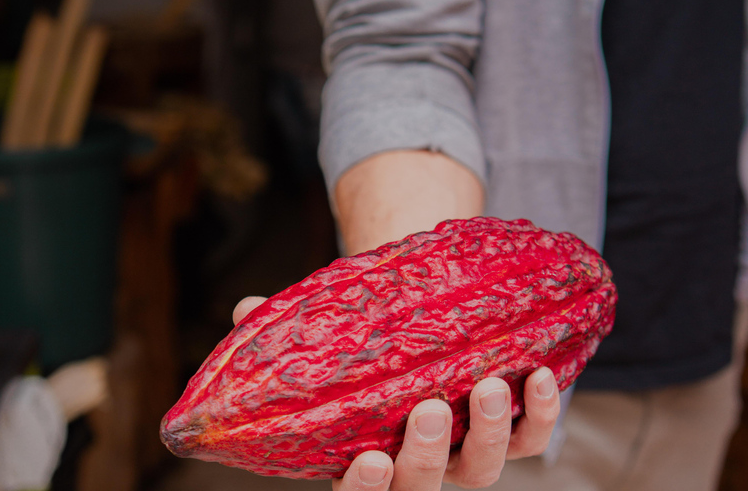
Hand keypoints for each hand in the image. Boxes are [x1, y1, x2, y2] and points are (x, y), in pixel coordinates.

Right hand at [232, 297, 560, 489]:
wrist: (420, 327)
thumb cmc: (364, 343)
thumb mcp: (326, 339)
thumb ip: (288, 331)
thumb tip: (243, 309)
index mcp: (368, 455)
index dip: (366, 489)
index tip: (369, 460)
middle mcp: (419, 464)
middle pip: (425, 486)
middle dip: (427, 455)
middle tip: (429, 407)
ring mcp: (465, 451)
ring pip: (481, 469)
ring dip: (489, 432)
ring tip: (492, 383)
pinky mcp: (510, 430)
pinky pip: (530, 438)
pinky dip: (540, 414)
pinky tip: (538, 374)